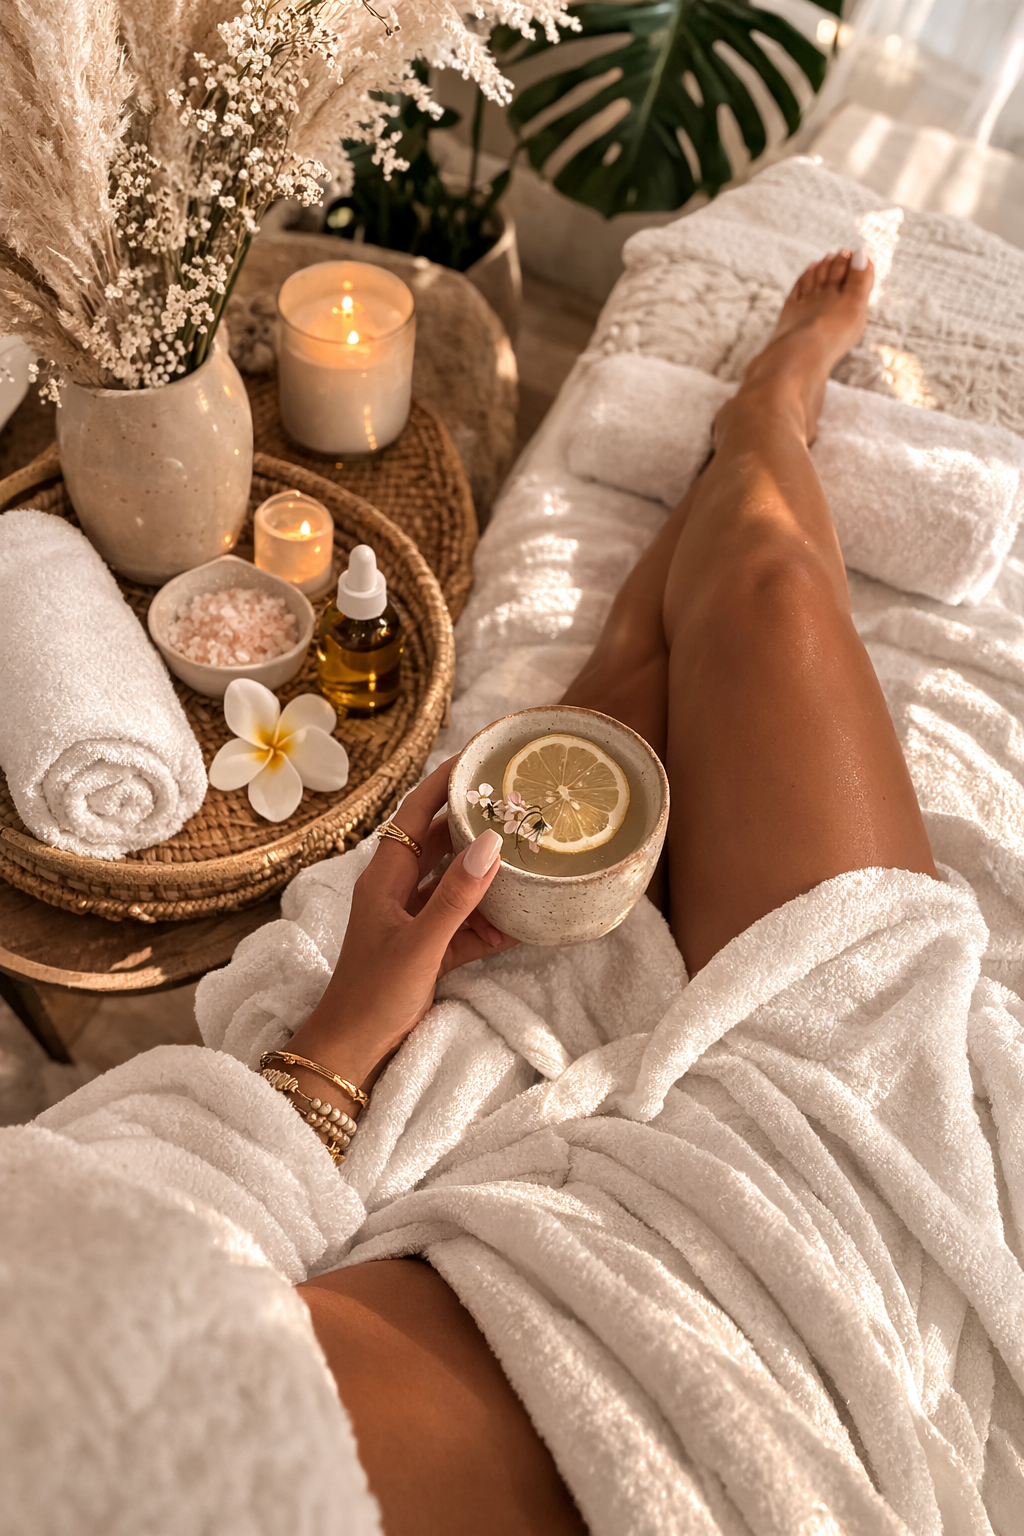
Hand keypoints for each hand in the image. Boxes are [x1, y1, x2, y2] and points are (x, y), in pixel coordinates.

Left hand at [286, 758, 515, 1096]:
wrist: (351, 1054)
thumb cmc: (372, 997)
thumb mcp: (420, 945)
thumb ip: (456, 897)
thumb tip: (491, 843)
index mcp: (384, 878)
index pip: (416, 813)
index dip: (444, 781)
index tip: (479, 756)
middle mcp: (398, 891)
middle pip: (441, 842)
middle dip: (478, 823)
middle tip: (520, 804)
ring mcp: (413, 920)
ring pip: (457, 883)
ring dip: (490, 874)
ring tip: (531, 853)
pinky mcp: (428, 949)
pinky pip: (465, 924)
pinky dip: (490, 923)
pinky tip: (523, 922)